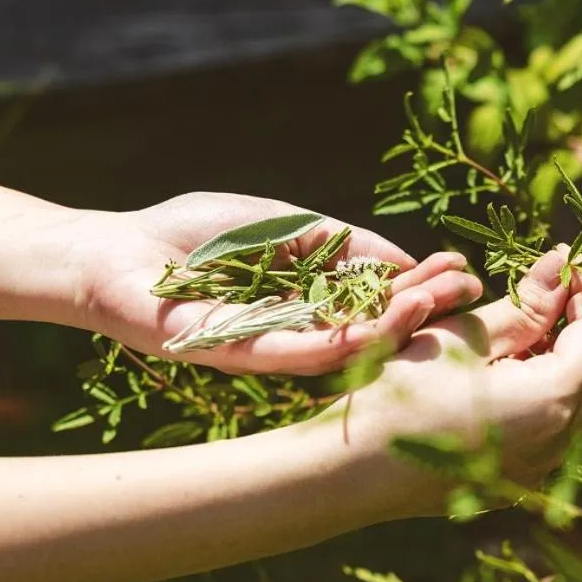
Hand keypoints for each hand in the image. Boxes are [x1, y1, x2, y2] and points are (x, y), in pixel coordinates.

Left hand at [73, 192, 482, 373]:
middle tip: (466, 291)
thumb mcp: (285, 225)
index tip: (464, 268)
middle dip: (424, 308)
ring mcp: (276, 346)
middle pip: (376, 325)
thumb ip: (342, 243)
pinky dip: (337, 345)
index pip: (383, 296)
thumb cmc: (191, 234)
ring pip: (347, 347)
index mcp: (316, 297)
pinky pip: (299, 355)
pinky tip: (372, 331)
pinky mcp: (244, 356)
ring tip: (430, 305)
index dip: (424, 283)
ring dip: (391, 328)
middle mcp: (304, 329)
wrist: (115, 253)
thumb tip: (404, 259)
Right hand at [335, 245, 581, 517]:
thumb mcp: (464, 335)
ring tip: (529, 322)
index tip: (564, 265)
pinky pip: (553, 427)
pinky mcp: (518, 480)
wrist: (354, 469)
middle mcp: (559, 442)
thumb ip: (524, 304)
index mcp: (551, 400)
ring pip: (580, 401)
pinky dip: (546, 389)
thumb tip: (562, 266)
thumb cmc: (402, 392)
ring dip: (567, 357)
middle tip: (556, 288)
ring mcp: (540, 468)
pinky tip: (511, 366)